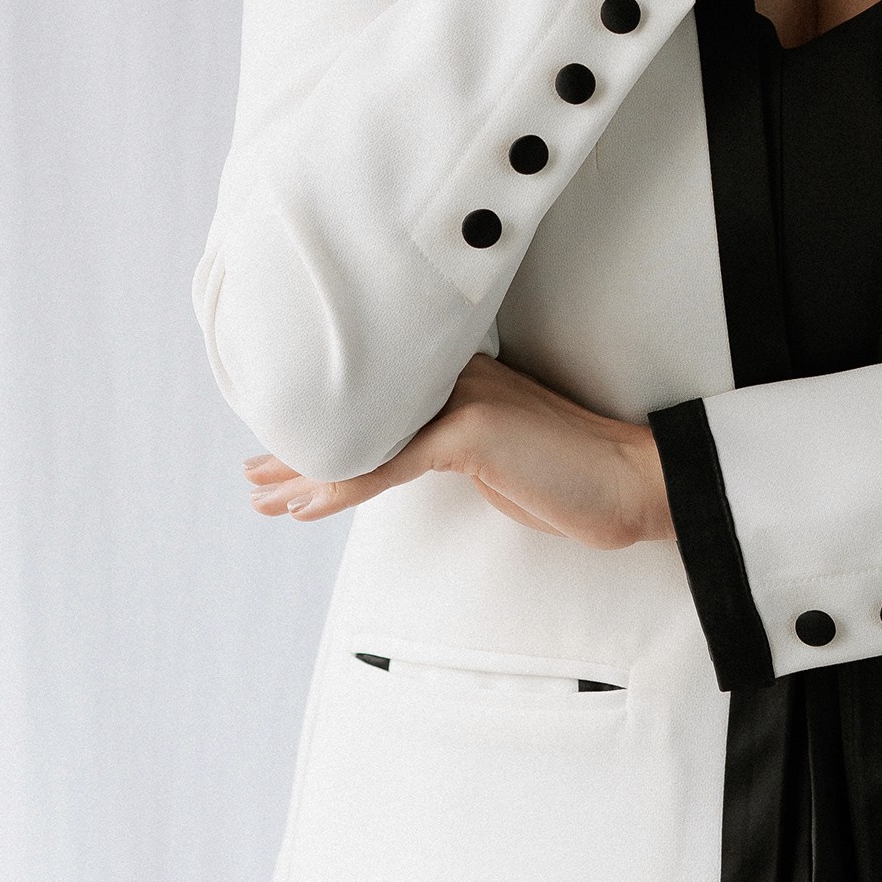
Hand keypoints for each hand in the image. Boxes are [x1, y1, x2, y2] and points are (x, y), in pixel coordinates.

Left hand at [241, 352, 674, 551]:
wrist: (629, 480)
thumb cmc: (570, 474)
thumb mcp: (500, 454)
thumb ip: (454, 443)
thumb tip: (404, 461)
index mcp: (463, 376)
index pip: (378, 401)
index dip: (329, 425)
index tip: (285, 449)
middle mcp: (456, 377)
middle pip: (360, 413)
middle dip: (300, 447)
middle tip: (252, 473)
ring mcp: (462, 399)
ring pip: (364, 436)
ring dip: (305, 471)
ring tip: (262, 492)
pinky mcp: (469, 432)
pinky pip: (388, 465)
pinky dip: (341, 488)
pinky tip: (307, 506)